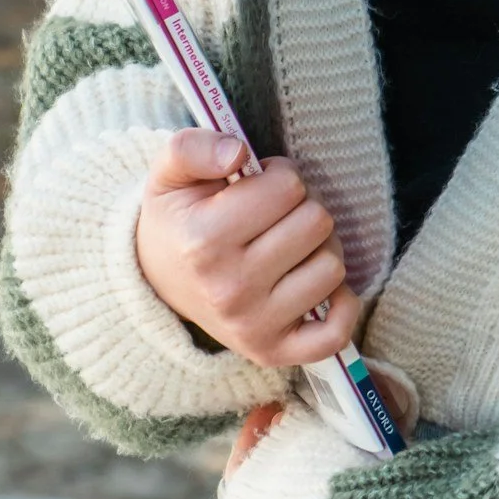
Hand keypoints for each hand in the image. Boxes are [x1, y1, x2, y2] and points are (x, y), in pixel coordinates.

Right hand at [135, 129, 362, 369]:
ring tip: (287, 245)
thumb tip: (236, 152)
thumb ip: (194, 146)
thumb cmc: (178, 219)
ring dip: (319, 248)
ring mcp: (253, 326)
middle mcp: (230, 289)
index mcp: (204, 241)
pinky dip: (341, 304)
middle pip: (317, 222)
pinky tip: (313, 282)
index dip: (279, 175)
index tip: (257, 187)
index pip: (288, 186)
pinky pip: (336, 332)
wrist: (157, 280)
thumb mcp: (170, 173)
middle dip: (303, 207)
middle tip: (276, 215)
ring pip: (333, 266)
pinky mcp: (273, 352)